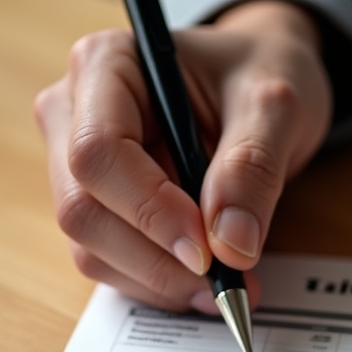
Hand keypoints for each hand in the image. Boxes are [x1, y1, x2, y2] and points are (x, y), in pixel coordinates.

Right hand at [34, 0, 331, 312]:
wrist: (262, 90)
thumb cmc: (262, 74)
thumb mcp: (277, 105)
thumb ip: (253, 166)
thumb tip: (231, 243)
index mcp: (106, 65)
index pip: (99, 153)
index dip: (150, 211)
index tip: (209, 251)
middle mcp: (74, 114)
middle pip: (83, 209)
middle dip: (156, 260)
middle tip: (228, 284)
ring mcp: (77, 166)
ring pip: (91, 248)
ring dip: (160, 281)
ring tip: (230, 286)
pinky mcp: (100, 208)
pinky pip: (113, 264)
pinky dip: (161, 284)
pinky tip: (208, 284)